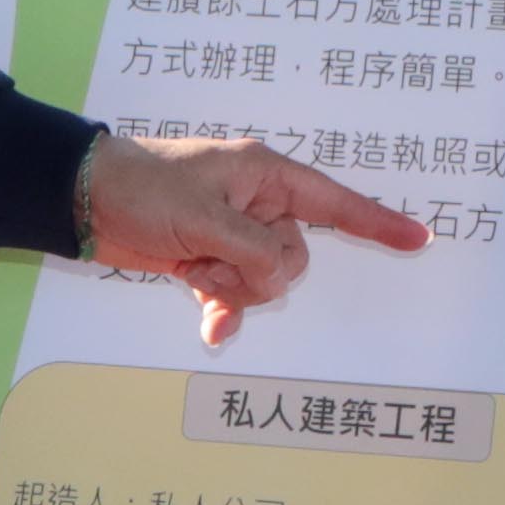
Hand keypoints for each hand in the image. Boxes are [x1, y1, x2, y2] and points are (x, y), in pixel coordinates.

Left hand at [74, 131, 430, 343]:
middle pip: (294, 256)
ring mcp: (232, 234)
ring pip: (265, 281)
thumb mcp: (204, 218)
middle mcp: (256, 203)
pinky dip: (223, 310)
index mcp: (264, 175)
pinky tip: (209, 329)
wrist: (85, 202)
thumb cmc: (142, 190)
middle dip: (260, 271)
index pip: (334, 201)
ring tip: (194, 271)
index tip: (419, 239)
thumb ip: (253, 251)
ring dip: (233, 289)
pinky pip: (236, 296)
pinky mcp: (208, 260)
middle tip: (214, 257)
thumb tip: (276, 278)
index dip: (377, 223)